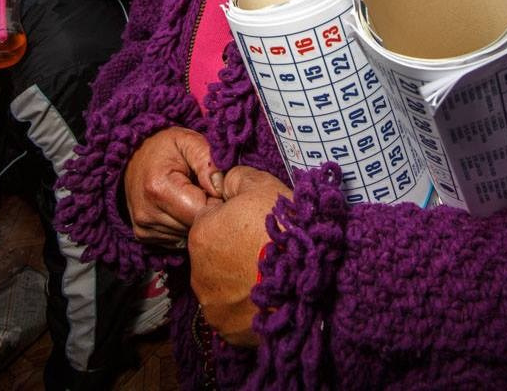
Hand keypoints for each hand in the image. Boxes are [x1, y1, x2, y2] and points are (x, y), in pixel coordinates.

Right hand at [124, 126, 223, 245]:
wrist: (135, 156)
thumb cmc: (166, 147)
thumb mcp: (189, 141)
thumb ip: (207, 161)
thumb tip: (220, 189)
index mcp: (158, 189)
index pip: (201, 212)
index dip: (215, 200)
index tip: (213, 186)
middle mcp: (147, 214)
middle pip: (194, 228)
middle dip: (206, 211)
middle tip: (204, 190)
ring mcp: (143, 228)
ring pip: (188, 236)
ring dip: (194, 219)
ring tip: (190, 196)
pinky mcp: (143, 236)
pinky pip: (177, 239)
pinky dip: (184, 225)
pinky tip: (181, 206)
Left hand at [188, 166, 291, 345]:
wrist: (309, 277)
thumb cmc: (284, 229)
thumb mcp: (262, 185)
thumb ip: (236, 177)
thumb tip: (223, 181)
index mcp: (202, 233)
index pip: (211, 219)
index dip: (234, 218)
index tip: (256, 224)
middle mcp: (198, 271)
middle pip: (214, 253)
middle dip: (232, 249)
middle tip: (264, 248)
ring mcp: (212, 304)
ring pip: (221, 284)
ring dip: (237, 279)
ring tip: (269, 274)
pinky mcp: (228, 330)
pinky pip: (233, 312)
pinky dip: (245, 306)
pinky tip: (268, 297)